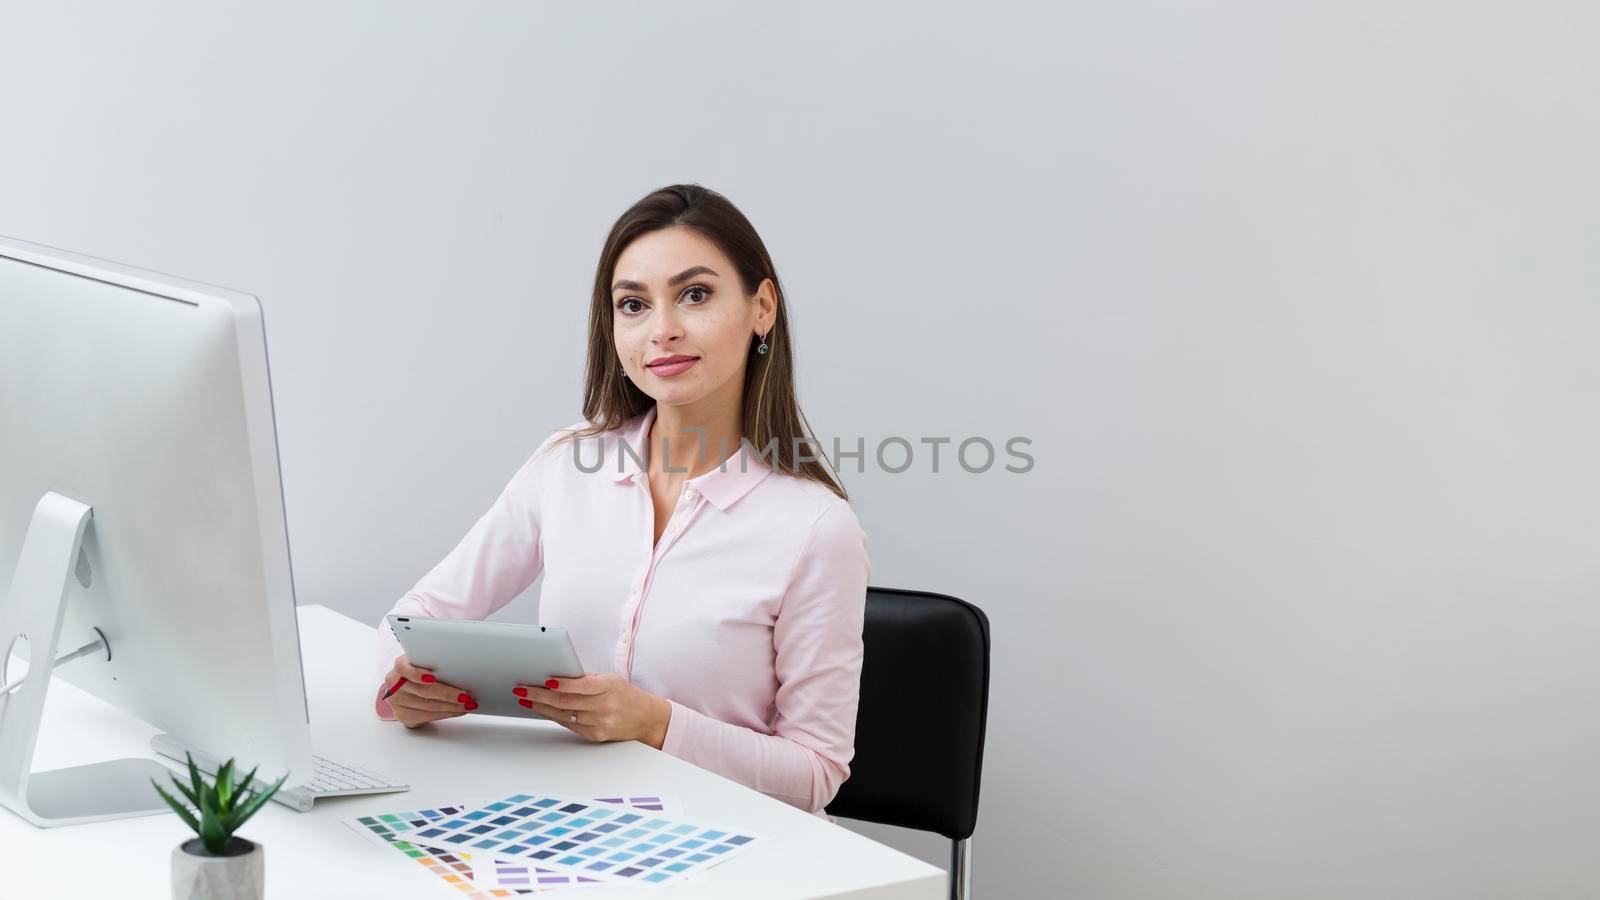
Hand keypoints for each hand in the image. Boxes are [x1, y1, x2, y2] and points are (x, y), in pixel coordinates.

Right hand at [381, 655, 477, 728]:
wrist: (407, 689)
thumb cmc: (421, 672)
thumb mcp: (424, 663)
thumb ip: (434, 664)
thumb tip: (459, 669)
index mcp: (400, 667)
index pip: (403, 668)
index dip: (417, 674)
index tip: (432, 677)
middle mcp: (395, 685)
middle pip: (422, 691)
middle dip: (448, 694)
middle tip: (466, 696)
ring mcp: (397, 702)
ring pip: (428, 706)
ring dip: (451, 707)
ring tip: (467, 704)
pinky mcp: (403, 715)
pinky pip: (428, 716)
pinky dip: (446, 714)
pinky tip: (458, 711)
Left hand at [513, 672, 671, 747]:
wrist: (645, 718)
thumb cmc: (624, 694)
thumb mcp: (610, 679)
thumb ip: (585, 679)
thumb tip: (555, 676)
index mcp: (609, 687)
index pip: (582, 686)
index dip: (562, 684)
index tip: (544, 680)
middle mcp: (605, 707)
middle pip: (566, 702)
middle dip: (540, 696)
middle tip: (522, 689)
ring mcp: (600, 723)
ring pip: (563, 715)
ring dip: (541, 707)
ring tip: (525, 699)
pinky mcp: (595, 735)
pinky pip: (569, 725)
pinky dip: (553, 716)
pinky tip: (541, 710)